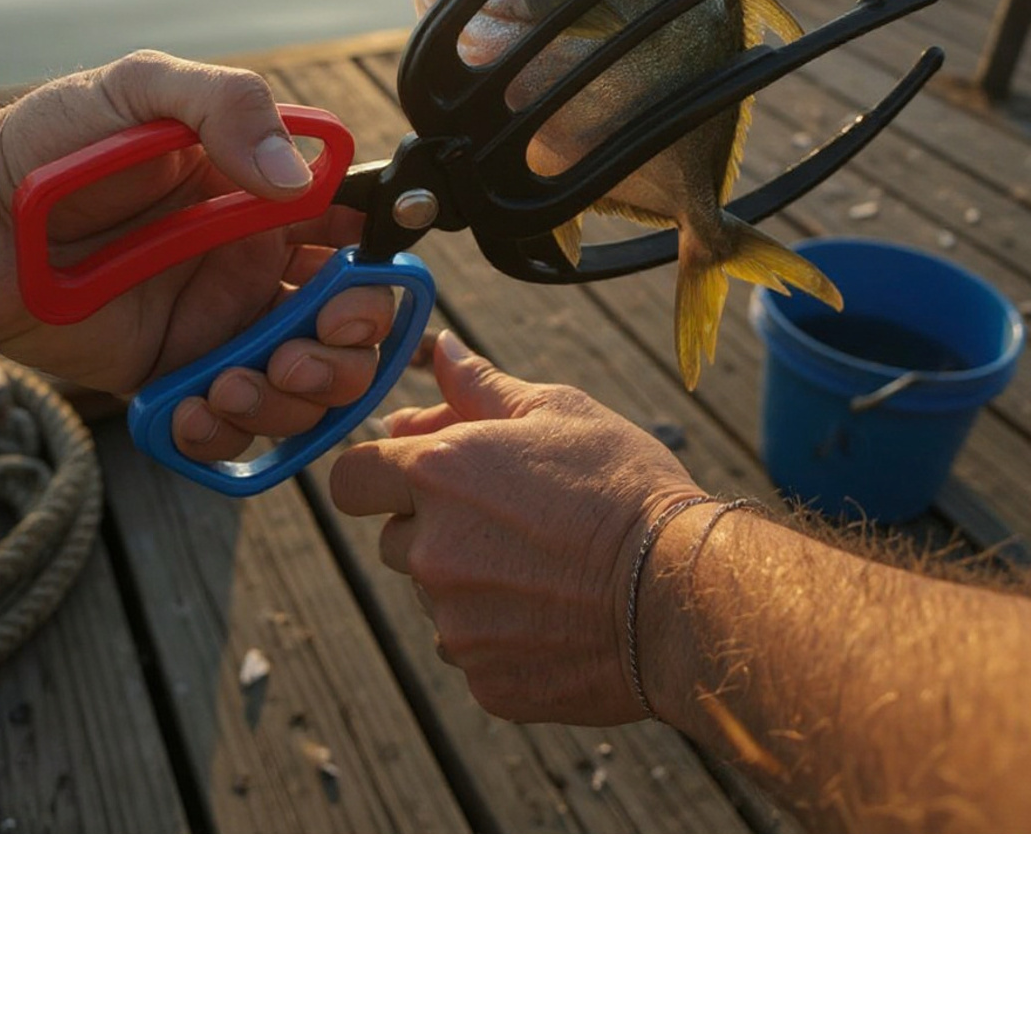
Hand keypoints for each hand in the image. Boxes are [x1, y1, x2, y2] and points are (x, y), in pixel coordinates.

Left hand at [0, 50, 393, 460]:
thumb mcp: (144, 88)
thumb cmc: (54, 144)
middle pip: (349, 326)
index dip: (375, 269)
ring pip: (301, 384)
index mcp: (263, 199)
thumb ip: (231, 107)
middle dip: (348, 350)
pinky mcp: (173, 376)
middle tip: (300, 349)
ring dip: (292, 398)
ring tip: (233, 382)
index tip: (351, 282)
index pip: (357, 238)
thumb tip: (296, 179)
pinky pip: (228, 423)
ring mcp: (216, 326)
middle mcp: (252, 265)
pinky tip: (196, 410)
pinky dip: (228, 433)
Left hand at [329, 331, 702, 724]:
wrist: (682, 591)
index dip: (377, 476)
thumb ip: (480, 387)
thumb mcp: (559, 411)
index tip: (416, 480)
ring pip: (435, 599)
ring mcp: (453, 623)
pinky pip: (472, 652)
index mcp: (437, 475)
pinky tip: (557, 616)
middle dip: (433, 529)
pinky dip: (503, 637)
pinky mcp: (484, 679)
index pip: (349, 479)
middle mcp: (429, 551)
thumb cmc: (624, 485)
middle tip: (510, 522)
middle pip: (393, 540)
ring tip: (546, 569)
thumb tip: (438, 350)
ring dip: (469, 584)